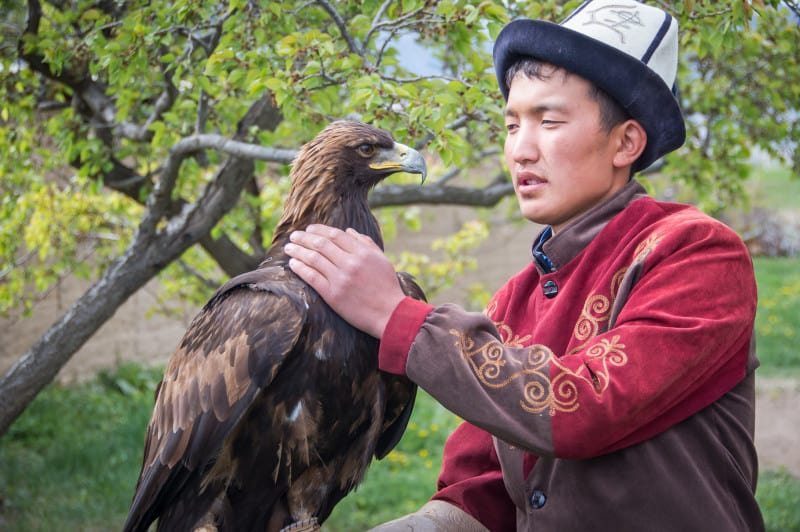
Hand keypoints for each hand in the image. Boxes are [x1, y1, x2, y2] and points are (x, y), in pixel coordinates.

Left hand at [285, 225, 406, 338]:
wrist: (390, 314)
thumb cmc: (387, 287)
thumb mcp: (382, 260)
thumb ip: (366, 243)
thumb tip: (348, 231)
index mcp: (362, 253)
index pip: (336, 235)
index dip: (319, 230)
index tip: (309, 229)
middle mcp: (350, 263)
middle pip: (321, 245)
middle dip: (304, 238)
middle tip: (294, 236)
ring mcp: (340, 279)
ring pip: (313, 259)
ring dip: (298, 251)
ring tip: (289, 248)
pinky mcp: (333, 295)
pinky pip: (312, 277)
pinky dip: (300, 268)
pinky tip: (293, 263)